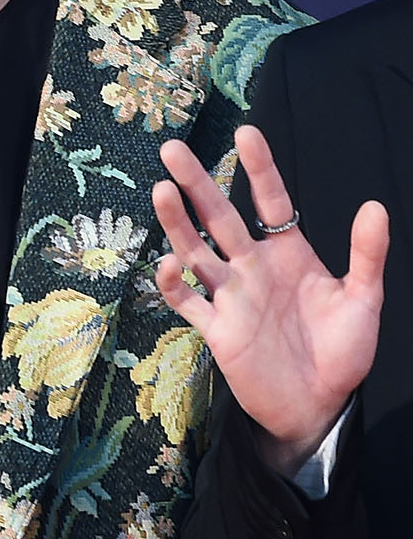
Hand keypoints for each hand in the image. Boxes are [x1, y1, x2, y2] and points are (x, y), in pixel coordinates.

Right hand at [152, 125, 387, 474]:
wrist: (320, 405)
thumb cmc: (342, 351)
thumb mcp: (364, 299)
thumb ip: (367, 254)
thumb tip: (375, 205)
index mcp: (288, 253)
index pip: (270, 201)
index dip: (259, 168)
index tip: (246, 133)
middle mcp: (253, 267)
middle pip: (220, 217)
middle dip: (198, 184)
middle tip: (173, 149)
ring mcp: (231, 296)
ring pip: (196, 251)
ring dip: (178, 224)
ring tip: (162, 191)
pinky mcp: (217, 329)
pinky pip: (189, 302)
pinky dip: (175, 285)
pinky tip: (170, 265)